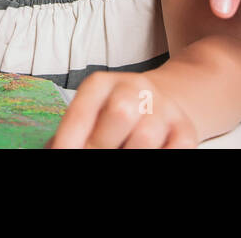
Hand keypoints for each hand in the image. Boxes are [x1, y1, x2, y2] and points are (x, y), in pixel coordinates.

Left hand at [44, 71, 198, 147]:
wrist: (164, 99)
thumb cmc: (115, 114)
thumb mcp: (91, 113)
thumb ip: (75, 133)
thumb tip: (55, 151)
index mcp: (101, 84)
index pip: (81, 110)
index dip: (69, 139)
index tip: (61, 154)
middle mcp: (135, 89)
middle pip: (119, 113)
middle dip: (101, 146)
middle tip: (94, 156)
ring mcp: (163, 108)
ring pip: (146, 137)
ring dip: (129, 153)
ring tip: (120, 153)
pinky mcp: (186, 129)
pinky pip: (177, 149)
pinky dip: (160, 156)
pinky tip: (147, 155)